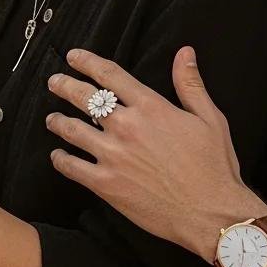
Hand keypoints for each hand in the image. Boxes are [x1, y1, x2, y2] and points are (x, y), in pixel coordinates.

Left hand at [45, 47, 266, 262]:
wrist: (213, 214)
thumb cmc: (215, 167)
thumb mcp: (210, 119)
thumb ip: (190, 84)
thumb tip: (184, 52)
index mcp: (150, 108)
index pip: (110, 75)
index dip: (87, 62)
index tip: (73, 56)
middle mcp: (126, 126)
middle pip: (84, 97)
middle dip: (64, 85)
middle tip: (54, 81)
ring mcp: (113, 155)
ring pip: (72, 129)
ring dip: (58, 121)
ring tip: (52, 119)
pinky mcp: (106, 183)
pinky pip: (72, 166)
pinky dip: (60, 159)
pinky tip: (57, 155)